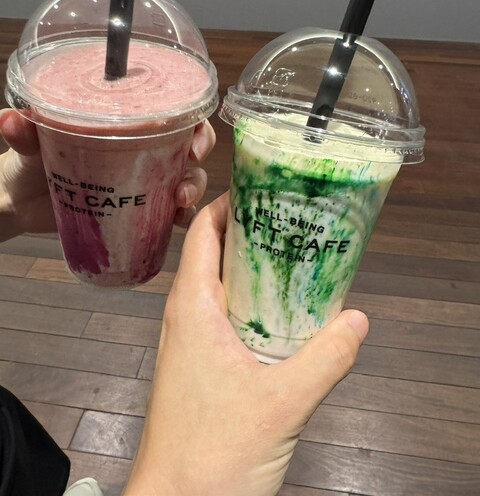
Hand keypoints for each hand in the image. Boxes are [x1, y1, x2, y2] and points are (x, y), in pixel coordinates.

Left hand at [0, 109, 214, 239]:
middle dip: (201, 153)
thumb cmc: (31, 161)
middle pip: (189, 143)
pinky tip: (177, 223)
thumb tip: (10, 118)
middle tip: (191, 168)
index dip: (193, 120)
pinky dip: (181, 216)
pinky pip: (171, 210)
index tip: (193, 138)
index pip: (172, 111)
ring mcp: (145, 179)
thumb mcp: (30, 144)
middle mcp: (143, 147)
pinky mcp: (140, 208)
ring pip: (187, 176)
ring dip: (194, 188)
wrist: (21, 202)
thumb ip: (25, 132)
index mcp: (126, 123)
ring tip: (181, 202)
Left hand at [123, 193, 368, 495]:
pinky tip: (286, 316)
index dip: (230, 205)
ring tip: (297, 259)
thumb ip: (325, 359)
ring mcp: (189, 343)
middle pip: (215, 255)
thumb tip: (358, 321)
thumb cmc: (212, 454)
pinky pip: (225, 318)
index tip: (266, 189)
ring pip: (221, 288)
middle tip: (295, 220)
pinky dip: (253, 304)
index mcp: (192, 308)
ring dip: (254, 270)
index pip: (204, 235)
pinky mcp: (199, 366)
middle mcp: (185, 317)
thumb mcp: (282, 404)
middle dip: (253, 233)